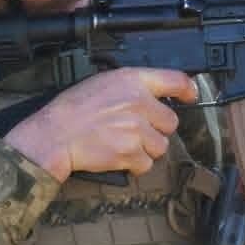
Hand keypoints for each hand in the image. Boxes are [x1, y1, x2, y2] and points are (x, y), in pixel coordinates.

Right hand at [3, 68, 197, 182]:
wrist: (54, 134)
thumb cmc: (73, 109)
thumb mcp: (103, 82)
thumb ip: (132, 86)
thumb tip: (154, 96)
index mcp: (132, 81)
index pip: (175, 80)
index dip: (188, 89)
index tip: (191, 96)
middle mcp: (139, 103)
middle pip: (171, 122)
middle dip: (156, 129)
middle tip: (135, 130)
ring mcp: (136, 130)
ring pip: (160, 146)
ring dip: (146, 149)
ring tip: (122, 143)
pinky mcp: (131, 153)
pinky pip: (146, 164)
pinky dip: (135, 164)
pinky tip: (117, 155)